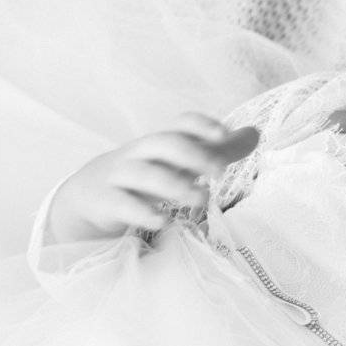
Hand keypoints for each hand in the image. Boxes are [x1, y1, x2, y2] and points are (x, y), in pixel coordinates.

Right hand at [47, 113, 258, 242]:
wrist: (90, 195)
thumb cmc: (147, 174)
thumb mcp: (180, 162)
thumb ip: (219, 150)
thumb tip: (256, 133)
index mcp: (161, 144)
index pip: (179, 125)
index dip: (199, 125)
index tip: (223, 133)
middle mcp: (141, 155)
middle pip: (164, 143)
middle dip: (192, 154)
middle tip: (220, 171)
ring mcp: (121, 177)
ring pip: (144, 174)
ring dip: (174, 185)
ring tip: (203, 198)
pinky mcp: (106, 202)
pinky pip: (121, 203)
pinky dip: (142, 211)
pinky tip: (163, 220)